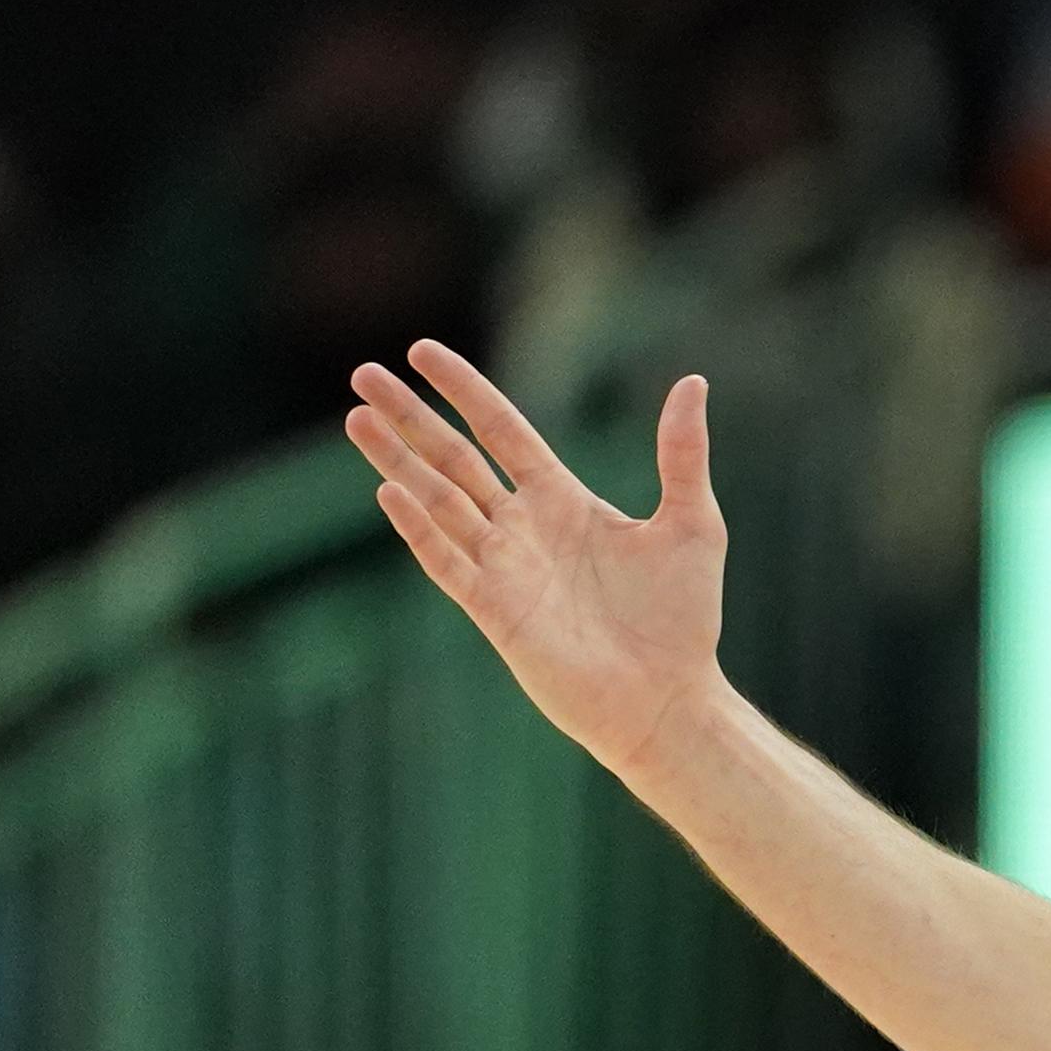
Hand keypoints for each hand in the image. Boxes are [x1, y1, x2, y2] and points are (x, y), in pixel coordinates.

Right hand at [343, 346, 730, 782]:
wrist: (670, 699)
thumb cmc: (683, 619)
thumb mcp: (692, 524)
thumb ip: (682, 454)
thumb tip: (693, 381)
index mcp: (562, 501)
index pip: (500, 430)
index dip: (463, 390)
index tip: (420, 350)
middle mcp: (523, 528)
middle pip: (453, 458)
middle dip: (409, 416)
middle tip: (362, 372)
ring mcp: (504, 568)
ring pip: (437, 501)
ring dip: (396, 461)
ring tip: (357, 417)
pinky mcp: (495, 611)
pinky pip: (447, 561)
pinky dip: (419, 528)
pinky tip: (391, 492)